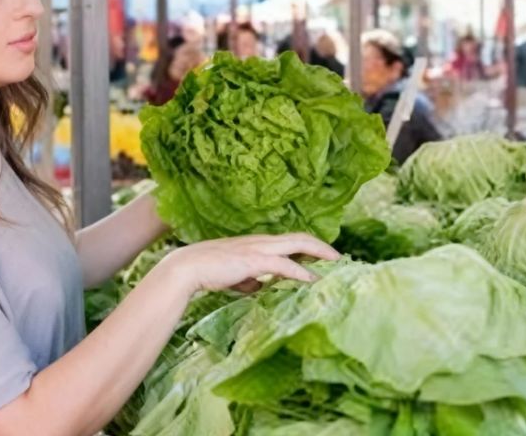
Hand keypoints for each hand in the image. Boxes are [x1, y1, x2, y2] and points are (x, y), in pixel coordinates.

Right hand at [157, 233, 339, 297]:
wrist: (187, 268)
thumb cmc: (206, 271)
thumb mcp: (233, 276)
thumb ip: (248, 280)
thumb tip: (258, 287)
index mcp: (255, 244)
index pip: (288, 240)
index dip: (306, 246)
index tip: (321, 255)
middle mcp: (260, 242)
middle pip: (298, 237)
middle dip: (320, 246)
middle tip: (338, 256)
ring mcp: (258, 249)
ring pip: (296, 244)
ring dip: (317, 253)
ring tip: (334, 262)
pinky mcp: (254, 261)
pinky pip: (284, 265)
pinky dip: (301, 271)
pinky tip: (313, 279)